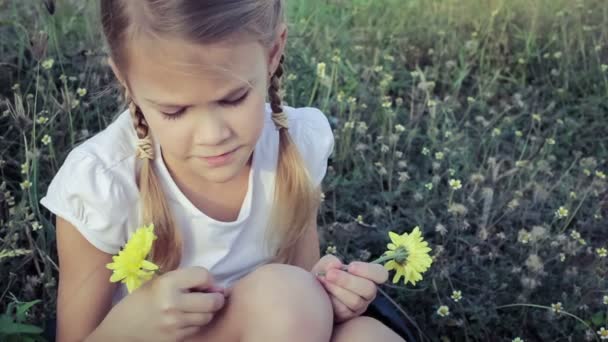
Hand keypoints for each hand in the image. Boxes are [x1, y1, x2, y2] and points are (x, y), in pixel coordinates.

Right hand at [93, 267, 227, 341]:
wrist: (121, 328)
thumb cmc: (141, 300)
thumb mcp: (159, 282)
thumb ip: (185, 280)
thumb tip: (215, 286)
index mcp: (167, 283)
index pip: (203, 275)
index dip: (207, 279)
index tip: (203, 282)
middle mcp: (172, 303)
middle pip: (212, 300)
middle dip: (215, 297)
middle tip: (211, 296)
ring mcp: (174, 323)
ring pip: (207, 316)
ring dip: (207, 311)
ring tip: (197, 307)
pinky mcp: (175, 338)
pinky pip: (197, 328)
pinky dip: (197, 322)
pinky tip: (187, 318)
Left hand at [312, 255, 388, 322]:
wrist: (314, 291)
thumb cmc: (325, 274)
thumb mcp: (327, 264)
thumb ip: (330, 261)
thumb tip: (337, 265)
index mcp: (368, 276)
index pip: (381, 274)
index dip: (368, 270)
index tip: (350, 266)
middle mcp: (368, 292)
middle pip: (369, 289)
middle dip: (348, 281)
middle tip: (330, 274)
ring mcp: (360, 306)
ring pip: (356, 301)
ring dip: (337, 289)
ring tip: (323, 281)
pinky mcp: (348, 316)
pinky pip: (343, 310)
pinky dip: (331, 300)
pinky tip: (323, 293)